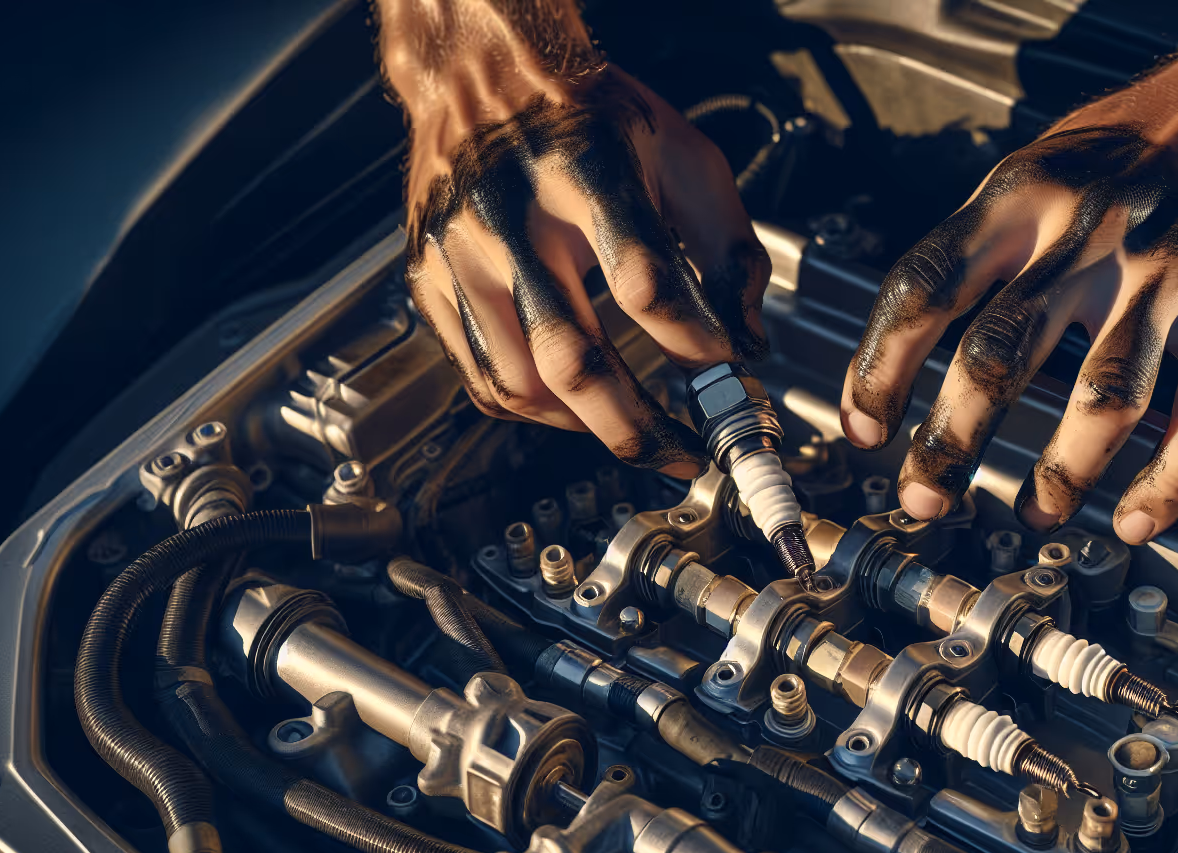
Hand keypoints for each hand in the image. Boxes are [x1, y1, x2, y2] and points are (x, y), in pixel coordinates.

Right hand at [378, 0, 768, 477]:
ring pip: (520, 382)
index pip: (642, 279)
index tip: (726, 364)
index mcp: (583, 172)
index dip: (691, 338)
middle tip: (680, 455)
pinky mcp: (431, 282)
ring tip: (630, 432)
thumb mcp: (681, 154)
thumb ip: (727, 246)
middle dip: (636, 426)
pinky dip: (532, 411)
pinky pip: (481, 376)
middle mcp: (513, 217)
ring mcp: (462, 256)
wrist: (479, 72)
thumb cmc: (584, 114)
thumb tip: (746, 337)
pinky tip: (571, 411)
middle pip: (572, 356)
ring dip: (584, 427)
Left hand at [839, 0, 1177, 543]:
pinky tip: (1139, 515)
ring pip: (1103, 401)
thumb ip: (985, 236)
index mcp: (1025, 199)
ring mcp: (1166, 284)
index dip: (881, 366)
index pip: (926, 288)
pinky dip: (1170, 481)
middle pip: (1000, 358)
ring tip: (1036, 511)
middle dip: (951, 443)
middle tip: (926, 493)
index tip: (864, 423)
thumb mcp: (1044, 158)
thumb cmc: (1145, 132)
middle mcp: (1090, 242)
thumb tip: (913, 325)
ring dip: (1060, 475)